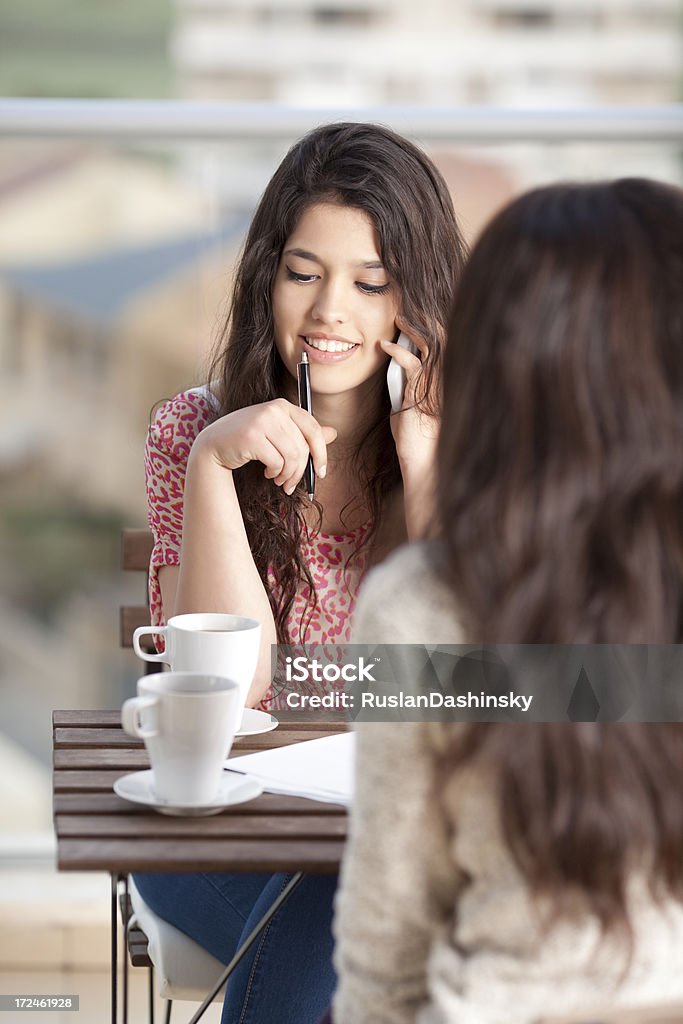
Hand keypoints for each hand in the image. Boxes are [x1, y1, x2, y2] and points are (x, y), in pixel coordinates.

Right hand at [195, 399, 336, 494]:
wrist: (214, 444)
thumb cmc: (248, 440)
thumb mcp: (278, 433)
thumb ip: (304, 433)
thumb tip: (333, 433)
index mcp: (283, 406)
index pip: (313, 429)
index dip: (321, 453)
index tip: (321, 472)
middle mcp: (274, 409)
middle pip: (302, 447)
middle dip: (300, 471)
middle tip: (292, 484)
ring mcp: (262, 421)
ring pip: (292, 456)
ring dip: (288, 475)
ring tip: (279, 480)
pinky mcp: (252, 436)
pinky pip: (276, 461)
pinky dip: (275, 473)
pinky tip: (268, 473)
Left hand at [380, 318, 438, 471]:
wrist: (421, 457)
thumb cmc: (414, 436)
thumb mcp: (411, 405)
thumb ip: (408, 387)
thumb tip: (398, 373)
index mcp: (444, 381)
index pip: (443, 347)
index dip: (432, 330)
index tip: (417, 319)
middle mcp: (444, 379)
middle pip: (441, 340)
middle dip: (425, 322)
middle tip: (410, 311)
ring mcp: (435, 384)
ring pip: (429, 346)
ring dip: (413, 330)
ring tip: (399, 319)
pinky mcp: (421, 391)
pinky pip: (411, 362)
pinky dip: (397, 351)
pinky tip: (385, 346)